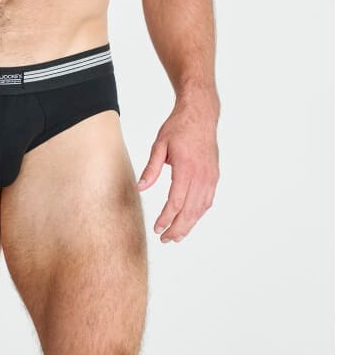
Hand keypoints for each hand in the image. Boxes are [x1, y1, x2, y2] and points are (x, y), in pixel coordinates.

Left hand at [137, 94, 219, 242]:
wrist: (200, 115)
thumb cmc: (178, 127)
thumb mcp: (159, 145)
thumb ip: (151, 168)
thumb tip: (141, 188)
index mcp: (186, 168)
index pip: (176, 202)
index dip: (166, 218)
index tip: (158, 228)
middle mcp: (201, 175)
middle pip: (190, 210)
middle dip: (178, 228)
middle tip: (166, 239)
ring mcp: (210, 176)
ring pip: (201, 208)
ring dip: (189, 224)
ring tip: (177, 236)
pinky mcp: (214, 175)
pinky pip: (208, 200)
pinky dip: (199, 213)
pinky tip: (190, 219)